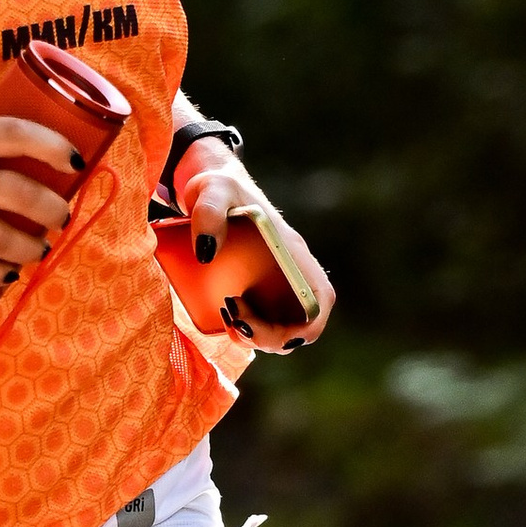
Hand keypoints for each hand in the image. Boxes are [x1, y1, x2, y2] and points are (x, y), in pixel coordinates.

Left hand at [169, 136, 334, 351]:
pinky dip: (245, 331)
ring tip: (227, 315)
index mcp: (291, 252)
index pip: (320, 298)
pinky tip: (224, 316)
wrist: (211, 191)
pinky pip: (262, 324)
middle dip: (270, 336)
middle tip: (234, 320)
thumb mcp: (211, 191)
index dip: (308, 325)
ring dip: (256, 336)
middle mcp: (289, 274)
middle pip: (300, 324)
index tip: (275, 330)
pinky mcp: (256, 292)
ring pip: (280, 329)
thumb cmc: (218, 189)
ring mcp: (274, 285)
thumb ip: (208, 213)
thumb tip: (205, 252)